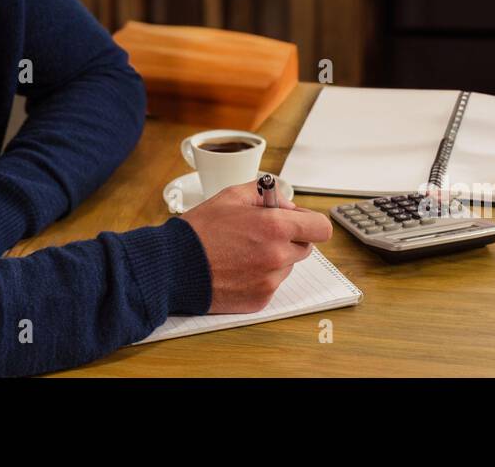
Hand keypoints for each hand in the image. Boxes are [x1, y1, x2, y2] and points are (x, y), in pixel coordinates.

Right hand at [180, 181, 332, 313]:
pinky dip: (259, 276)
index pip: (320, 228)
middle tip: (262, 233)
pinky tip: (237, 268)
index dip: (309, 222)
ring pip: (286, 266)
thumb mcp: (231, 196)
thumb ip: (266, 194)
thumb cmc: (200, 231)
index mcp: (275, 227)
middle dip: (289, 239)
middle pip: (304, 248)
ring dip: (273, 258)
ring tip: (242, 252)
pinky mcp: (260, 299)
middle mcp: (278, 256)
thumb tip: (285, 204)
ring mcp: (270, 281)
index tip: (298, 221)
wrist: (174, 266)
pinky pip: (271, 284)